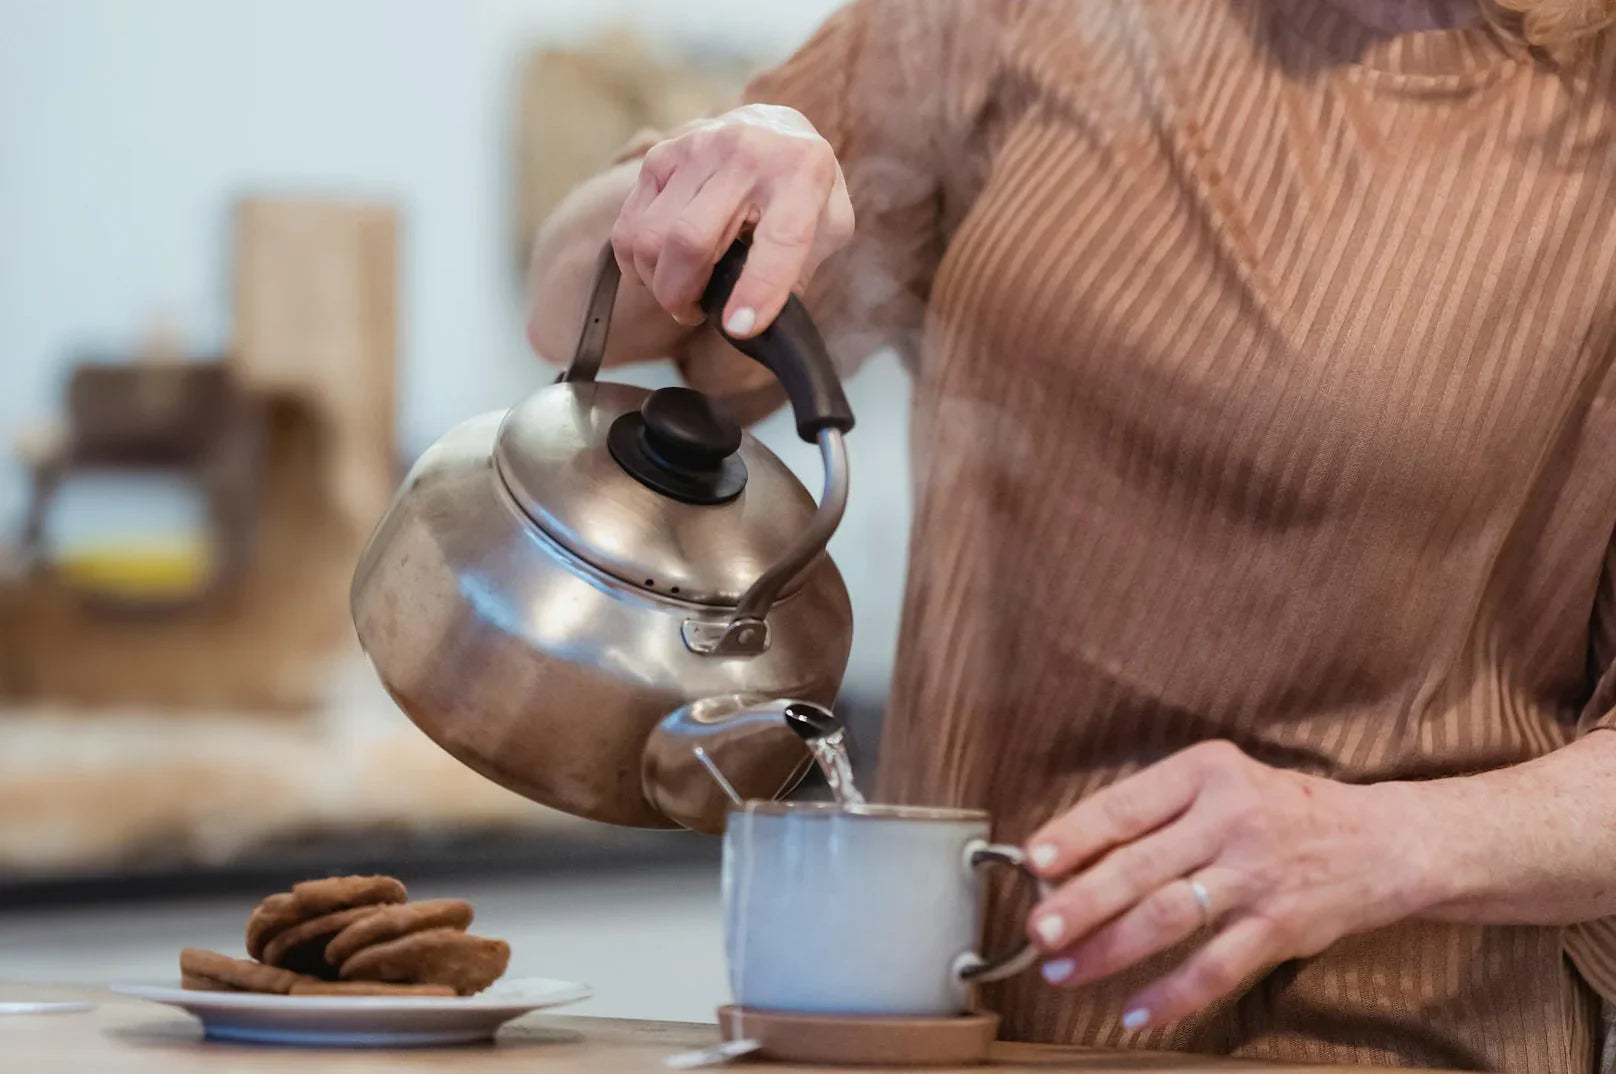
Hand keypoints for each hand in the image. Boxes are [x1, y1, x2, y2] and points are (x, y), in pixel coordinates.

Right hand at [611, 104, 853, 336]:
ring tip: (680, 292)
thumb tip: (757, 321)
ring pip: (650, 236)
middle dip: (681, 295)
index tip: (738, 329)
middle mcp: (746, 153)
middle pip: (690, 239)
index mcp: (801, 173)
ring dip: (657, 282)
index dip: (757, 290)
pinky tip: (658, 268)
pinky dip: (634, 262)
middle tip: (691, 313)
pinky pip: (629, 225)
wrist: (775, 129)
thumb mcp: (829, 226)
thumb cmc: (804, 190)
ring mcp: (697, 149)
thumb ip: (800, 272)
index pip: (779, 239)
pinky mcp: (661, 156)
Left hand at [1022, 741, 1436, 1030]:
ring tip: (1063, 972)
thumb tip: (1073, 857)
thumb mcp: (1221, 785)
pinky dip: (1171, 995)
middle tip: (1038, 932)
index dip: (1074, 836)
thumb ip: (1158, 813)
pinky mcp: (1280, 927)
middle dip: (1080, 904)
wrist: (1381, 842)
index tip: (1033, 863)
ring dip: (1109, 950)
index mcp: (1206, 773)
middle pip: (1139, 866)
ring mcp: (1257, 875)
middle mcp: (1230, 819)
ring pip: (1167, 918)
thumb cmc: (1279, 811)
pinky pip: (1215, 968)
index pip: (1125, 805)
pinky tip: (1134, 1013)